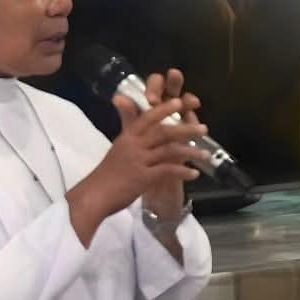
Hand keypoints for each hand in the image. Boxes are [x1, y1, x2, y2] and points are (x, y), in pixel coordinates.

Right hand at [120, 69, 203, 220]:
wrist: (93, 197)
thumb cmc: (105, 175)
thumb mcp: (117, 150)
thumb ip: (129, 137)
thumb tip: (134, 127)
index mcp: (127, 137)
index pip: (147, 118)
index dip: (164, 109)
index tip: (179, 102)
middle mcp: (134, 145)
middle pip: (164, 132)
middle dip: (186, 129)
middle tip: (203, 128)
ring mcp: (139, 161)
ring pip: (169, 150)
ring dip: (190, 152)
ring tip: (206, 154)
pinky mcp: (143, 178)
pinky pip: (167, 171)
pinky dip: (183, 171)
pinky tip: (194, 173)